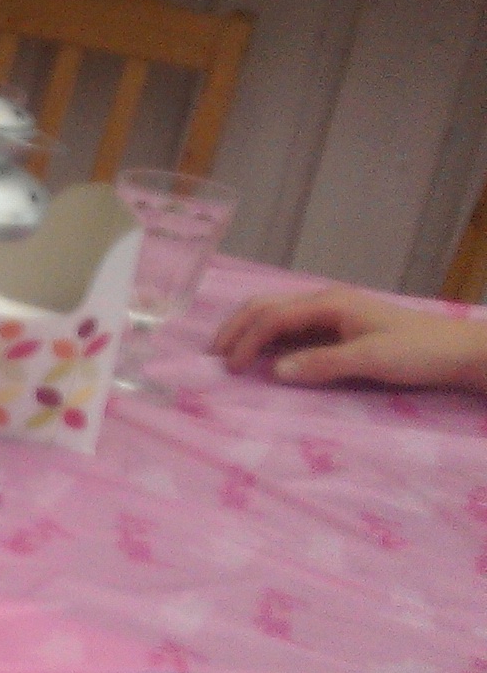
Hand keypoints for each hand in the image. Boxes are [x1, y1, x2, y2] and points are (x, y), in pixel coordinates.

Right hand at [212, 286, 486, 392]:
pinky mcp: (340, 326)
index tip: (228, 367)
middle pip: (267, 307)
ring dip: (250, 331)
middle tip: (215, 356)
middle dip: (237, 328)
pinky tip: (264, 355)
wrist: (459, 352)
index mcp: (330, 302)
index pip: (272, 316)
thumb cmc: (418, 351)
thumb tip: (275, 371)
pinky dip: (270, 339)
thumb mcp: (371, 359)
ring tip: (231, 353)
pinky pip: (293, 328)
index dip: (246, 340)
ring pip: (277, 314)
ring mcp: (333, 312)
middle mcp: (326, 301)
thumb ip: (322, 364)